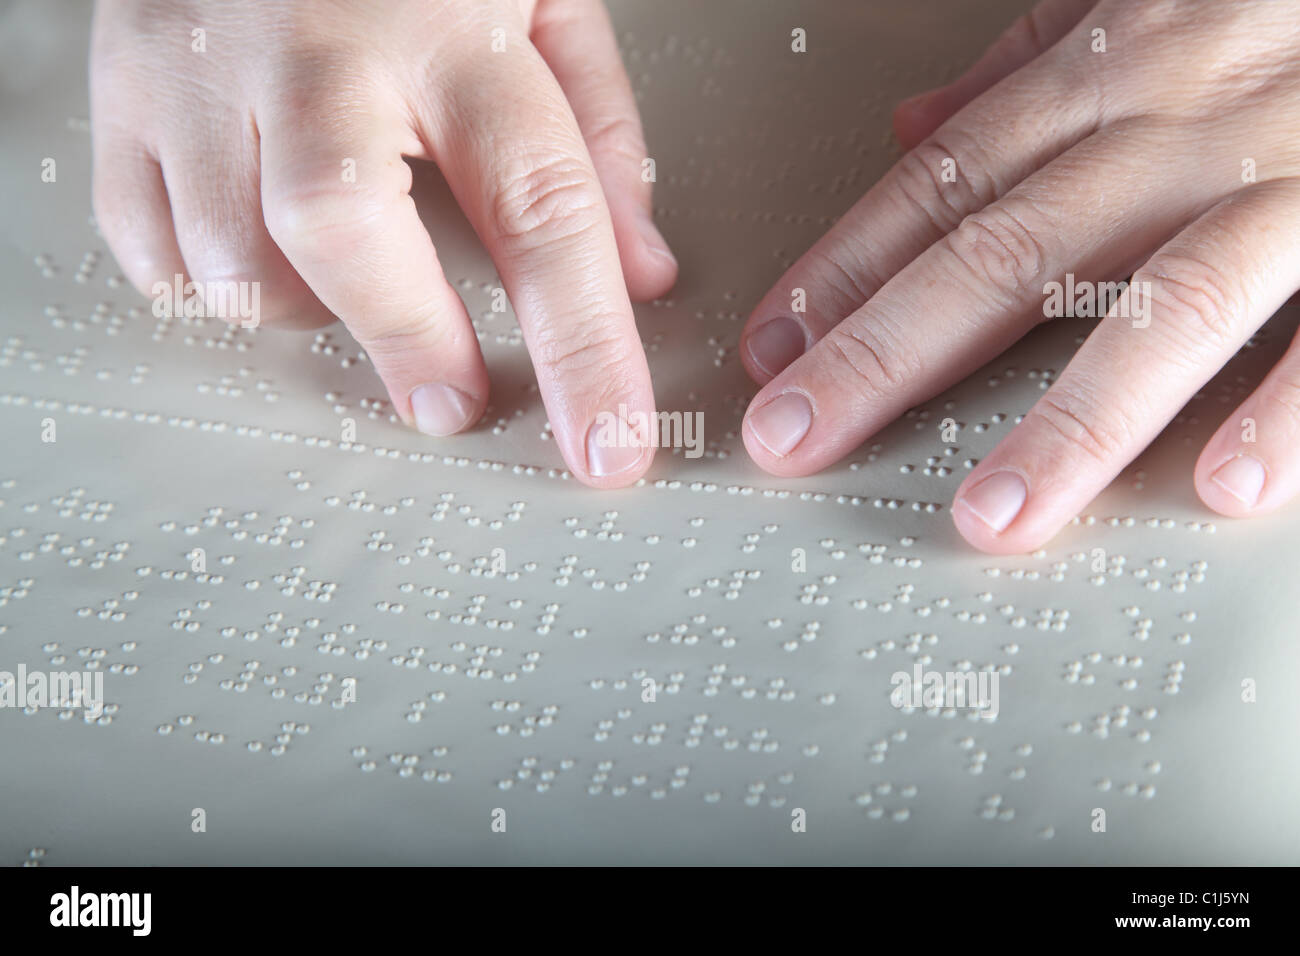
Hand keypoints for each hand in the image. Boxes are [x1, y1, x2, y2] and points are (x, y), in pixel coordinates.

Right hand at [90, 0, 676, 486]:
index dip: (582, 349)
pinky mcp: (121, 85)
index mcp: (447, 22)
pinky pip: (149, 242)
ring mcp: (199, 63)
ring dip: (307, 307)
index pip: (540, 210)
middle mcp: (315, 44)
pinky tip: (265, 255)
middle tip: (452, 399)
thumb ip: (599, 131)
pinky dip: (211, 286)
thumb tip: (636, 270)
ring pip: (232, 253)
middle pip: (346, 230)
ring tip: (355, 280)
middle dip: (409, 340)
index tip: (607, 446)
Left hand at [737, 0, 1299, 552]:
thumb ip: (1033, 64)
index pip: (945, 181)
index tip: (771, 354)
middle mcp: (1190, 122)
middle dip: (890, 353)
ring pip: (1165, 298)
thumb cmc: (1287, 7)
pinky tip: (1218, 485)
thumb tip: (913, 125)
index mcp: (1120, 68)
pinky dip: (1285, 408)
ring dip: (1071, 417)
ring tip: (991, 514)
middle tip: (801, 440)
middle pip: (1011, 247)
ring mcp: (1298, 178)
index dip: (846, 271)